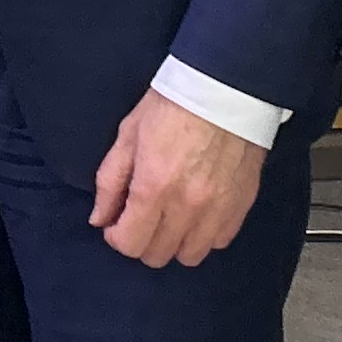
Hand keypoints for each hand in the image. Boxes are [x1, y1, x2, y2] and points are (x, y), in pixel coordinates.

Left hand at [89, 88, 266, 266]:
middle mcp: (188, 205)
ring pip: (191, 255)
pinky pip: (221, 240)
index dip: (117, 238)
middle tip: (141, 219)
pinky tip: (197, 214)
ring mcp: (218, 208)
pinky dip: (205, 234)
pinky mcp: (242, 203)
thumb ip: (110, 182)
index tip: (116, 224)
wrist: (225, 86)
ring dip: (175, 242)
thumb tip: (99, 218)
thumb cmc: (173, 105)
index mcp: (154, 186)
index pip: (131, 244)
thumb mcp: (128, 135)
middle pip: (158, 255)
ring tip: (170, 219)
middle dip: (142, 241)